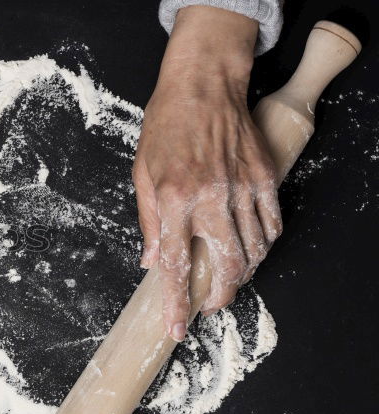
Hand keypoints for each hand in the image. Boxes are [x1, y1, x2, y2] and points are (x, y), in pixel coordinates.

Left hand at [133, 6, 281, 341]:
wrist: (203, 85)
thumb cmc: (166, 126)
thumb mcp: (142, 174)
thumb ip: (149, 222)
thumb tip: (153, 262)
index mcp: (174, 200)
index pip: (175, 265)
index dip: (176, 304)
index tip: (175, 329)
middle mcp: (211, 198)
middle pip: (226, 267)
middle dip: (218, 297)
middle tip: (208, 305)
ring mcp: (243, 189)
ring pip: (254, 251)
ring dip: (242, 275)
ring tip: (227, 279)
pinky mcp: (265, 178)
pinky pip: (272, 225)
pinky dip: (264, 245)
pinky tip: (250, 250)